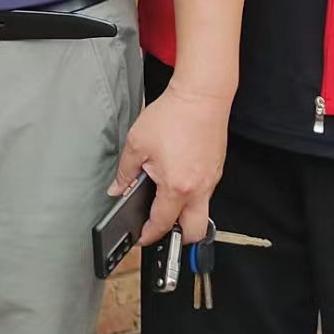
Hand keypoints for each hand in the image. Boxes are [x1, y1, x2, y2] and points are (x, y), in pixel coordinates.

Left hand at [108, 84, 230, 245]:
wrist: (202, 96)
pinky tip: (177, 178)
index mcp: (176, 187)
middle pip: (195, 231)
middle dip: (179, 237)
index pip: (163, 223)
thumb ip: (125, 172)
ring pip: (202, 212)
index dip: (149, 235)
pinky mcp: (216, 169)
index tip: (141, 237)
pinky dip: (192, 194)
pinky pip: (206, 193)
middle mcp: (199, 189)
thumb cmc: (173, 116)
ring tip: (166, 200)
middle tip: (161, 228)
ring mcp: (211, 180)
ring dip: (185, 213)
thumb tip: (117, 189)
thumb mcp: (138, 144)